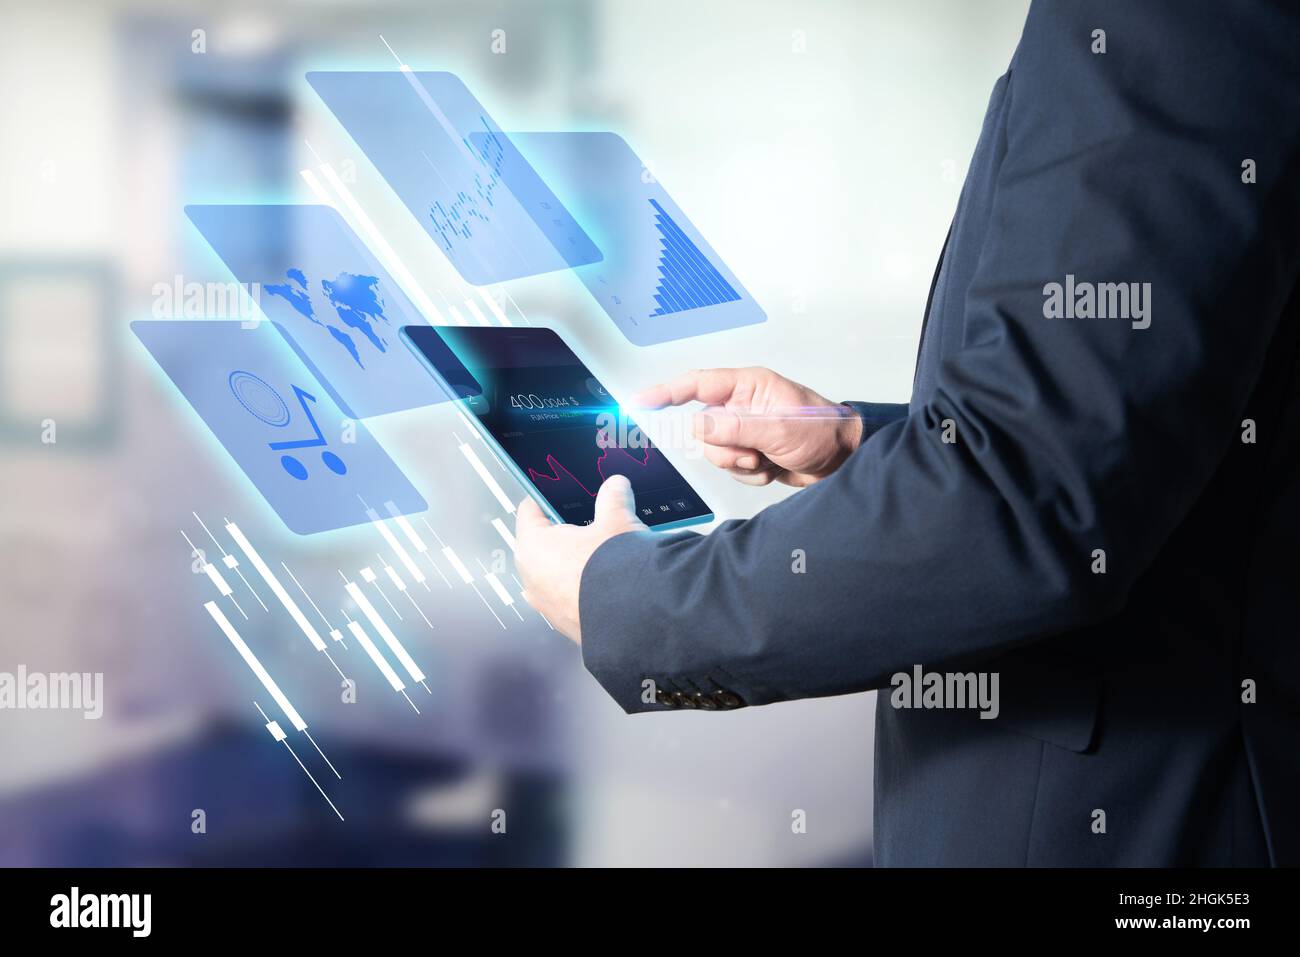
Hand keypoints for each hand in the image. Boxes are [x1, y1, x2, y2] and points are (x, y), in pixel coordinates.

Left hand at [513, 475, 645, 642]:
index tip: (554, 494)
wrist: (635, 619)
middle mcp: (531, 577)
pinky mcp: (563, 623)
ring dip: (571, 563)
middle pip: (541, 544)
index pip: (529, 509)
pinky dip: (579, 587)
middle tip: (585, 524)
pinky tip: (603, 582)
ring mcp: (545, 604)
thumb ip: (613, 498)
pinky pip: (566, 596)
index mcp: (533, 545)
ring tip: (599, 555)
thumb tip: (616, 486)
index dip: (546, 497)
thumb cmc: (614, 572)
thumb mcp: (618, 522)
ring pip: (553, 573)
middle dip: (562, 533)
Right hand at [634, 367, 863, 486]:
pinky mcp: (750, 450)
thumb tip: (697, 423)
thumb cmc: (822, 432)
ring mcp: (745, 429)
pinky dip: (750, 473)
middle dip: (724, 448)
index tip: (641, 402)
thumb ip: (735, 427)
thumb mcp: (778, 429)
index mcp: (748, 386)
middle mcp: (742, 405)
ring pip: (716, 451)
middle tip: (752, 453)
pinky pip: (732, 467)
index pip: (697, 384)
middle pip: (703, 428)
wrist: (844, 459)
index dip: (666, 392)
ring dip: (739, 463)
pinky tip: (772, 468)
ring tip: (767, 460)